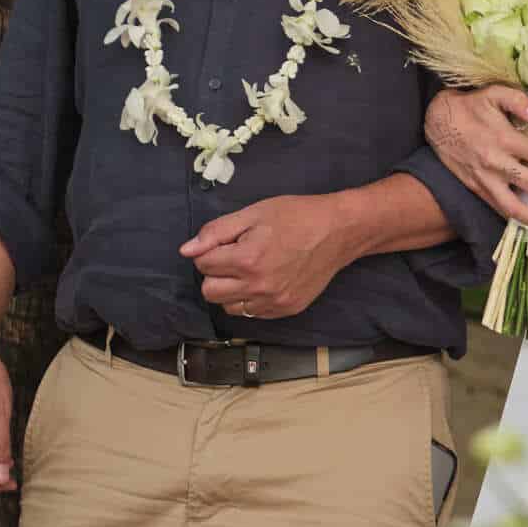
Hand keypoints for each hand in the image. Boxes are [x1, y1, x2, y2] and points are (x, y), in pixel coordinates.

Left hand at [182, 195, 355, 319]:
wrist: (340, 231)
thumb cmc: (298, 216)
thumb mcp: (254, 213)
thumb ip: (216, 232)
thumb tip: (187, 250)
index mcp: (247, 259)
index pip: (202, 264)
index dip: (210, 250)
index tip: (228, 242)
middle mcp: (259, 286)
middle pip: (209, 291)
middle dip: (215, 273)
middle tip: (235, 257)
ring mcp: (274, 301)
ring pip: (228, 306)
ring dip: (231, 289)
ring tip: (250, 270)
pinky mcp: (287, 309)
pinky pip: (252, 313)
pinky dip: (251, 299)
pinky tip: (266, 280)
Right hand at [425, 85, 527, 227]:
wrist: (437, 122)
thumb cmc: (469, 106)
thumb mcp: (493, 93)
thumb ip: (518, 100)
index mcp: (504, 140)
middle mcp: (496, 164)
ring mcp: (485, 181)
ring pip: (515, 209)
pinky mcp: (477, 189)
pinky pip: (499, 210)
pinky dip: (517, 217)